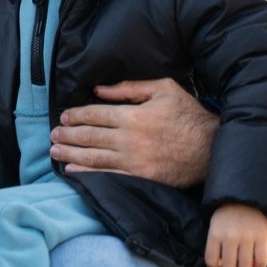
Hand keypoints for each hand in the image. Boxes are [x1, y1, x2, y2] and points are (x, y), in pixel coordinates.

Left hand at [51, 78, 216, 187]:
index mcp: (133, 115)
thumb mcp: (163, 89)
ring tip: (55, 151)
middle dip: (67, 135)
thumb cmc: (189, 115)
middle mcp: (130, 138)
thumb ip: (129, 88)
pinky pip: (108, 176)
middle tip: (52, 135)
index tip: (64, 117)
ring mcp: (135, 160)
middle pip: (89, 136)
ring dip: (70, 154)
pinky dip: (86, 174)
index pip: (94, 114)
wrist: (214, 148)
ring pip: (93, 157)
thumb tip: (98, 89)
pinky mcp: (141, 177)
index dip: (75, 116)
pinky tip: (72, 171)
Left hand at [205, 203, 266, 266]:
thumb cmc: (228, 217)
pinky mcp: (262, 238)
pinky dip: (259, 266)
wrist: (247, 199)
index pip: (211, 261)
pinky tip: (256, 260)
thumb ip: (216, 244)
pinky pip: (262, 262)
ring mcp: (247, 238)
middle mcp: (230, 237)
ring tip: (245, 265)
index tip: (219, 266)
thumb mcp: (216, 227)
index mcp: (215, 234)